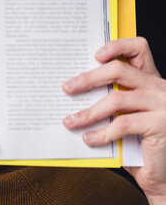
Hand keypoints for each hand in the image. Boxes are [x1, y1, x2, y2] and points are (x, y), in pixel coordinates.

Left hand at [62, 37, 165, 203]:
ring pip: (117, 99)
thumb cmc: (141, 146)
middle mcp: (159, 89)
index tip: (95, 54)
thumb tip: (73, 94)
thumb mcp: (126, 117)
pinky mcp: (160, 125)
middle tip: (67, 88)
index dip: (117, 46)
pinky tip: (89, 139)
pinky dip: (102, 132)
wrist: (164, 176)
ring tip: (70, 121)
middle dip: (89, 78)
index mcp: (151, 81)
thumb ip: (111, 103)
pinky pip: (123, 124)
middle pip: (119, 70)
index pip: (139, 49)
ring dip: (88, 112)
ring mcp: (162, 106)